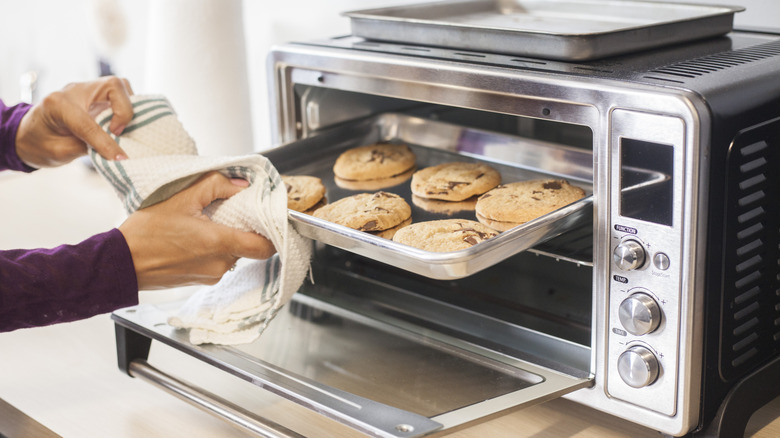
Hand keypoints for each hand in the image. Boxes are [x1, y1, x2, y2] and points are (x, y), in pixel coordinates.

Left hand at [15, 76, 133, 167]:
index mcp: (56, 104)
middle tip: (118, 132)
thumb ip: (87, 149)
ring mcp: (86, 90)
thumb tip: (117, 152)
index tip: (120, 158)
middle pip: (112, 86)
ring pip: (119, 85)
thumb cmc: (40, 144)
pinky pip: (119, 93)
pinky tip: (121, 123)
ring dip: (127, 106)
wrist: (29, 134)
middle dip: (124, 110)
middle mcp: (74, 90)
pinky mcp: (96, 94)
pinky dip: (126, 106)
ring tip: (121, 127)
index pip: (88, 122)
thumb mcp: (59, 152)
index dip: (106, 142)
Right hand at [118, 172, 276, 289]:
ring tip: (205, 224)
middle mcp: (220, 264)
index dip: (272, 233)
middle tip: (229, 213)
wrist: (120, 263)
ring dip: (226, 239)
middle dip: (243, 229)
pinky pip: (218, 263)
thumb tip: (241, 185)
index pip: (265, 246)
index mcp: (219, 243)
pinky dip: (214, 250)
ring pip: (233, 255)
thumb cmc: (145, 233)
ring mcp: (211, 276)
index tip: (268, 219)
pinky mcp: (201, 281)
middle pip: (249, 247)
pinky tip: (194, 238)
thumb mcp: (180, 198)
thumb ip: (215, 186)